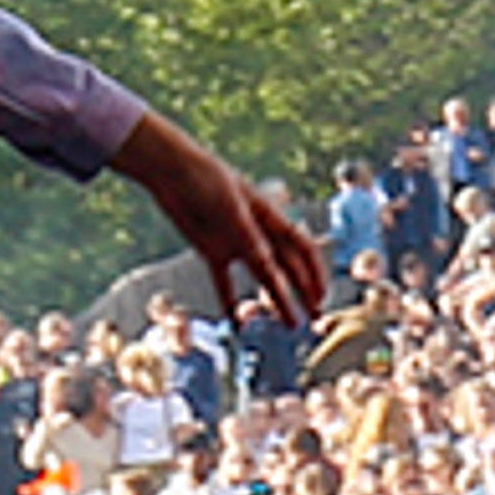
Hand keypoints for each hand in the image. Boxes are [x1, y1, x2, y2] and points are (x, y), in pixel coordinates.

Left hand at [113, 111, 326, 328]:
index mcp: (270, 217)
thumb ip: (250, 238)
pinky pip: (224, 281)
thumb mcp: (231, 208)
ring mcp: (236, 243)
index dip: (315, 272)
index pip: (302, 247)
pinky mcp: (212, 250)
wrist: (173, 171)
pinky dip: (229, 301)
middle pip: (287, 267)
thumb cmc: (207, 180)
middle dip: (304, 292)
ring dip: (276, 300)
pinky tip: (235, 321)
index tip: (322, 296)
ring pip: (263, 277)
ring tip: (289, 324)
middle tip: (316, 319)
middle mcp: (258, 233)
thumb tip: (270, 267)